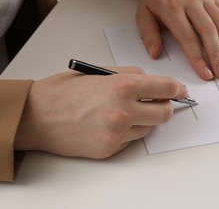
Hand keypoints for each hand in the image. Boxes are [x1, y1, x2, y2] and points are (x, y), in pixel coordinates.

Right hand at [14, 67, 187, 158]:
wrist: (36, 116)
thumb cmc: (64, 90)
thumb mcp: (100, 71)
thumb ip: (131, 75)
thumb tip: (153, 82)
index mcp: (123, 86)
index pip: (165, 88)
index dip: (176, 89)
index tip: (180, 91)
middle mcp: (124, 111)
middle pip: (165, 114)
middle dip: (164, 107)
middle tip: (157, 103)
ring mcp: (117, 133)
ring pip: (149, 128)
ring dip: (145, 120)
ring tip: (125, 111)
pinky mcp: (110, 149)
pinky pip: (131, 140)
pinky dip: (129, 131)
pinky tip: (111, 123)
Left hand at [137, 0, 218, 79]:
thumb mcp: (142, 13)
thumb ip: (148, 34)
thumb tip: (155, 54)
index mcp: (172, 8)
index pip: (187, 37)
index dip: (198, 58)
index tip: (205, 74)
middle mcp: (191, 3)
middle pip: (208, 31)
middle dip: (217, 55)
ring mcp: (205, 0)